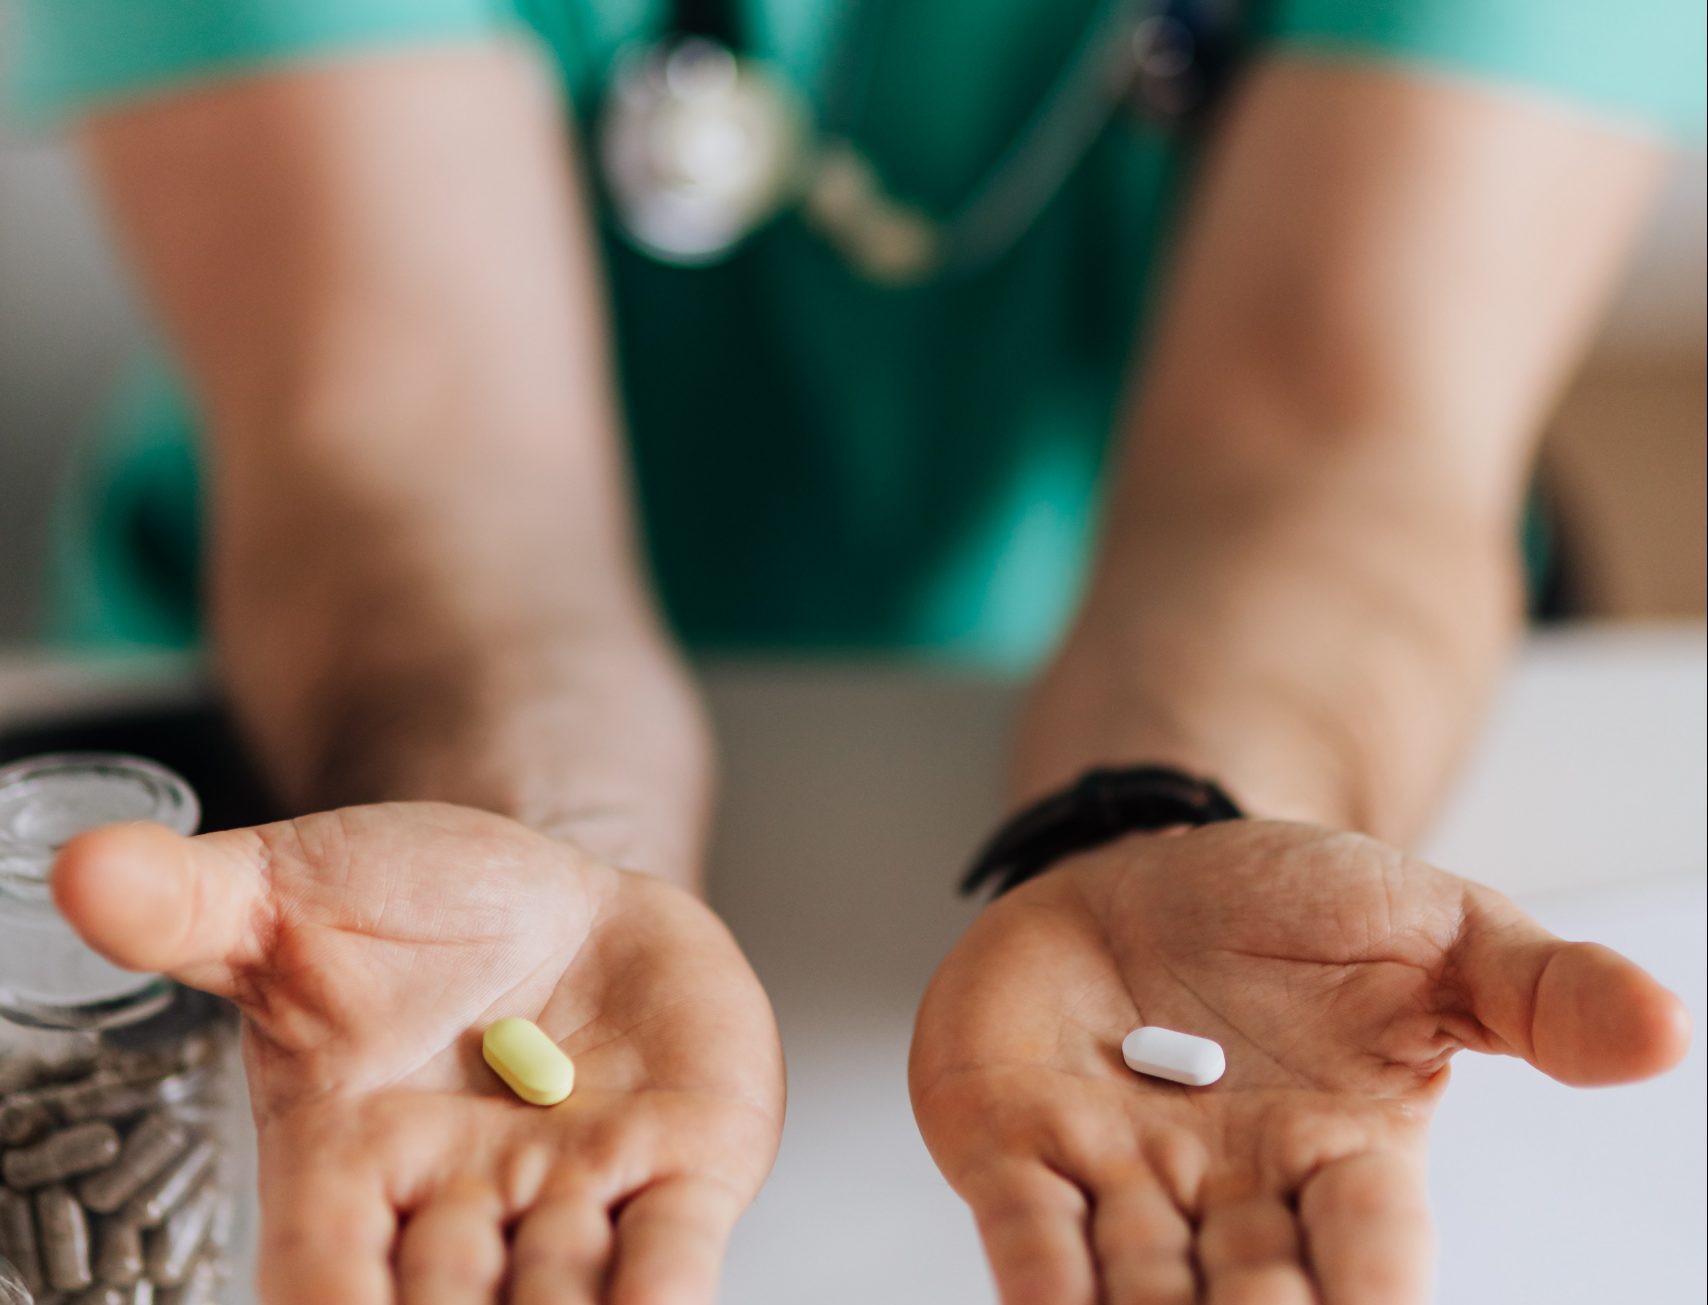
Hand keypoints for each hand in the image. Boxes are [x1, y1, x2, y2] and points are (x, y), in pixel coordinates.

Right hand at [54, 802, 783, 1304]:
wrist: (557, 899)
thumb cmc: (415, 910)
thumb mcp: (292, 895)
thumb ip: (190, 904)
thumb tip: (83, 867)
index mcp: (349, 1165)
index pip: (323, 1277)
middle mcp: (464, 1205)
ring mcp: (577, 1194)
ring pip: (567, 1298)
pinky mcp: (679, 1164)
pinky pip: (674, 1250)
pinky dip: (669, 1290)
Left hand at [910, 821, 1689, 1303]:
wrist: (1152, 861)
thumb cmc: (1295, 910)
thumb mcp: (1435, 928)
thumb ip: (1539, 990)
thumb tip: (1665, 1027)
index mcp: (1343, 1159)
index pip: (1370, 1255)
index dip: (1372, 1299)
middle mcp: (1231, 1195)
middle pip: (1252, 1302)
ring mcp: (1118, 1177)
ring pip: (1135, 1291)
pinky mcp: (1016, 1149)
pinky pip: (1026, 1233)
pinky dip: (1037, 1280)